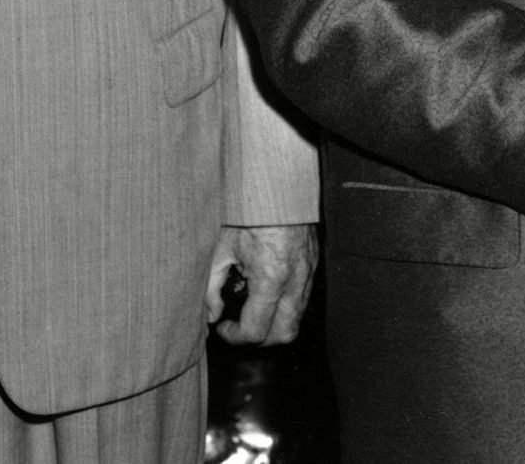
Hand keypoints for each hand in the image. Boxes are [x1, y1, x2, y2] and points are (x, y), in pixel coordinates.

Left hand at [207, 222, 317, 345]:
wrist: (277, 185)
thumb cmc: (247, 213)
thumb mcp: (220, 249)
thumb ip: (211, 288)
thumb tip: (212, 315)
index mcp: (270, 276)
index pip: (255, 330)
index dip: (234, 337)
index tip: (222, 327)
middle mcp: (295, 279)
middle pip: (284, 334)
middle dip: (259, 339)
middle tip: (239, 326)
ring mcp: (308, 272)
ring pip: (297, 319)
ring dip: (274, 324)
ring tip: (252, 310)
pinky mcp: (313, 265)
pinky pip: (303, 299)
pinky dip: (285, 307)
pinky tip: (267, 293)